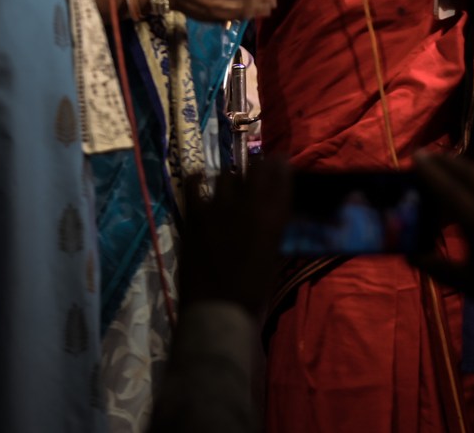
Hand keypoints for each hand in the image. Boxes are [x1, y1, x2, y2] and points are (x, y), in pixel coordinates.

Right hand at [162, 0, 276, 22]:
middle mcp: (217, 6)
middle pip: (244, 6)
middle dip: (261, 4)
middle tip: (275, 1)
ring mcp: (213, 15)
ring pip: (239, 15)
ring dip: (255, 12)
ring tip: (268, 10)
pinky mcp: (209, 19)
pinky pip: (229, 20)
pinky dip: (242, 18)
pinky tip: (249, 16)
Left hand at [176, 157, 291, 313]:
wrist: (219, 310)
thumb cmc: (254, 290)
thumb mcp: (274, 253)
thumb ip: (273, 226)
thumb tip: (271, 210)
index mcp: (275, 216)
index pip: (281, 173)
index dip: (280, 165)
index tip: (279, 163)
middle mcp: (250, 205)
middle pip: (256, 167)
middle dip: (259, 166)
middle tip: (257, 171)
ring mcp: (219, 209)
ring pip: (227, 174)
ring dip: (232, 176)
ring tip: (231, 182)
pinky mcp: (195, 216)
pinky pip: (192, 186)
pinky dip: (196, 179)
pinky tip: (199, 178)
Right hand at [413, 151, 473, 330]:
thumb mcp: (466, 283)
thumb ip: (436, 266)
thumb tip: (409, 254)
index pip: (452, 191)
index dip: (432, 173)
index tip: (416, 157)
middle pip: (471, 175)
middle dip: (447, 163)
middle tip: (427, 155)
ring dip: (468, 166)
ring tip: (449, 164)